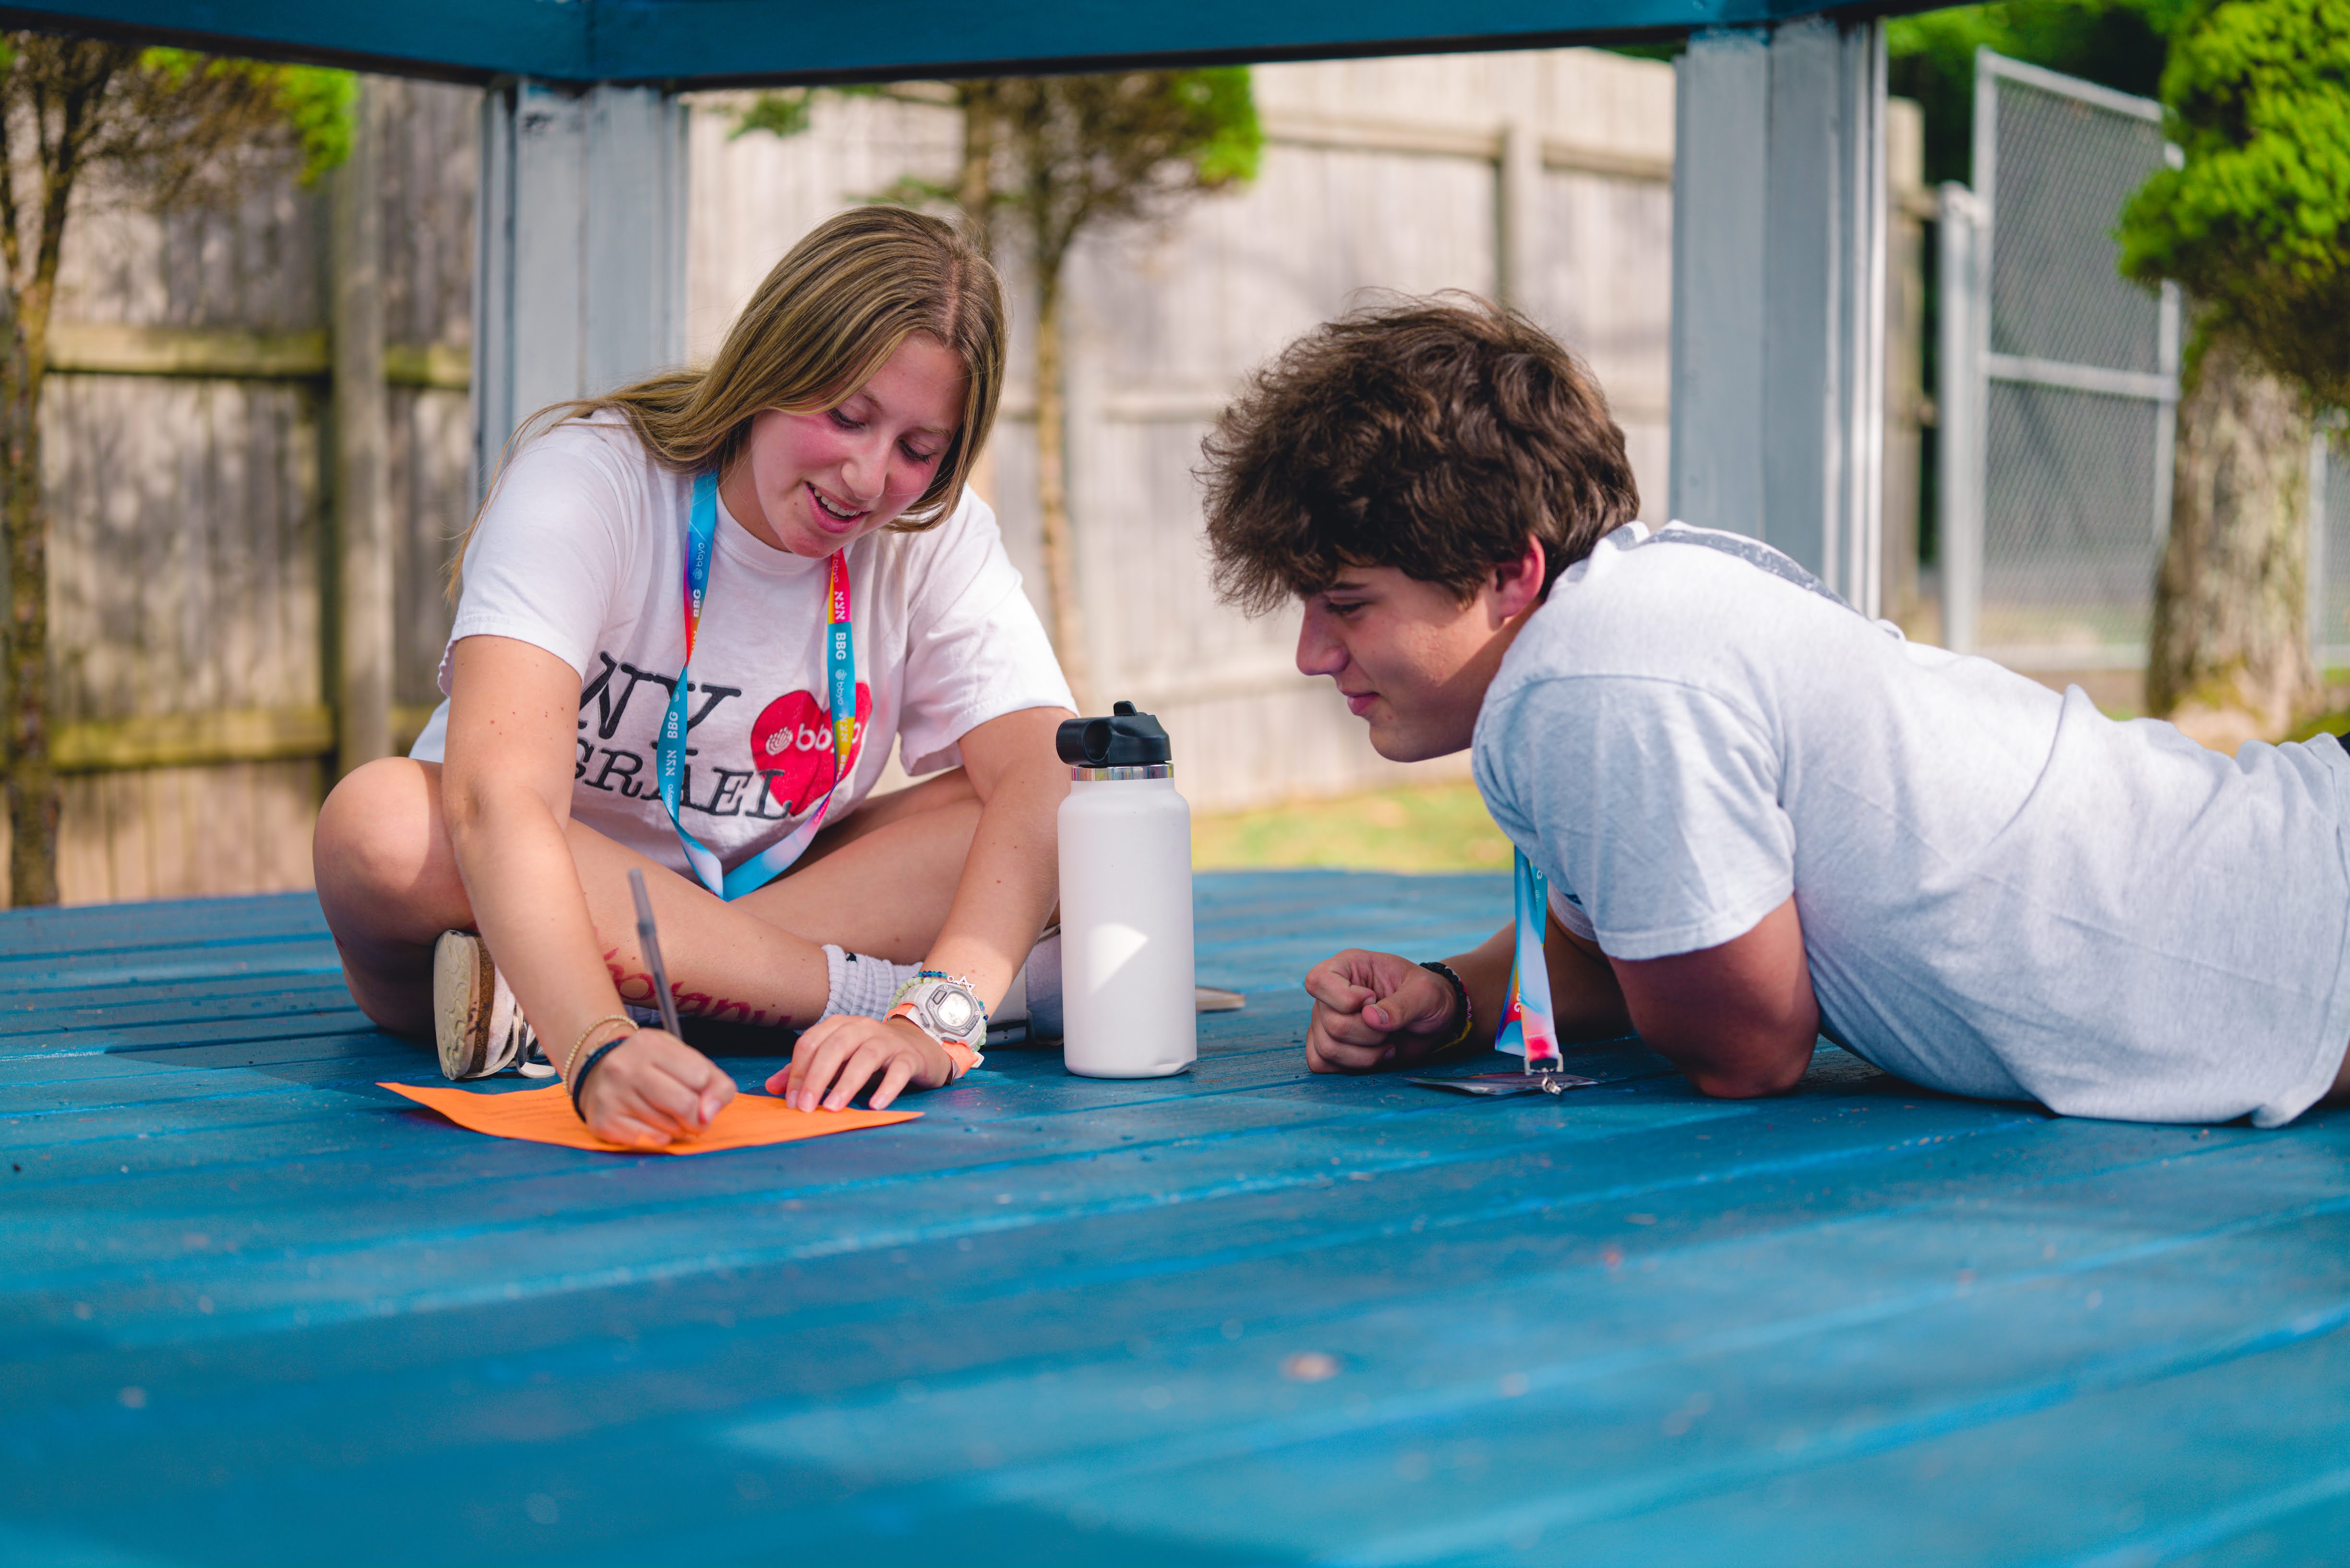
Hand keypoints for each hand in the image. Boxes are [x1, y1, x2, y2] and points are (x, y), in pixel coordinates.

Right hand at [577, 1029, 737, 1147]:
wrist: (597, 1073)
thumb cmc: (652, 1068)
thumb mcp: (684, 1060)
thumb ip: (715, 1083)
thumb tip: (709, 1114)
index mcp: (650, 1044)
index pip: (700, 1076)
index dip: (708, 1092)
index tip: (699, 1094)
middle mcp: (625, 1067)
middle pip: (685, 1105)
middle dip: (697, 1118)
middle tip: (692, 1117)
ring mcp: (611, 1095)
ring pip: (669, 1128)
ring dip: (678, 1129)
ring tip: (667, 1116)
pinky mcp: (604, 1122)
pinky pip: (650, 1141)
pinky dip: (659, 1138)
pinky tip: (650, 1124)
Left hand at [769, 1014, 952, 1110]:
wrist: (917, 1048)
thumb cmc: (868, 1057)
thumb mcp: (835, 1062)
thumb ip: (804, 1072)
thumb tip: (772, 1088)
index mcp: (838, 1027)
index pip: (810, 1044)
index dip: (797, 1072)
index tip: (792, 1102)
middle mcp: (861, 1028)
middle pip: (834, 1048)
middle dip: (816, 1078)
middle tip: (806, 1108)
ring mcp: (887, 1041)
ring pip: (865, 1057)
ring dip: (847, 1084)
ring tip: (833, 1108)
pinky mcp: (909, 1057)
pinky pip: (899, 1070)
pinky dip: (887, 1088)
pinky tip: (875, 1105)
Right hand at [1303, 949, 1461, 1073]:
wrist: (1432, 1020)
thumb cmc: (1428, 996)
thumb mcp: (1425, 993)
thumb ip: (1401, 1005)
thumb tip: (1370, 1018)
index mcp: (1348, 967)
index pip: (1318, 980)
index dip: (1344, 998)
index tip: (1373, 999)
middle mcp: (1330, 994)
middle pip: (1331, 1023)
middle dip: (1368, 1034)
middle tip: (1390, 1029)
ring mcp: (1326, 1021)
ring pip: (1326, 1048)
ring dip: (1364, 1055)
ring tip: (1387, 1044)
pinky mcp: (1330, 1046)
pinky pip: (1321, 1064)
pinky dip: (1352, 1066)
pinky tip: (1375, 1056)